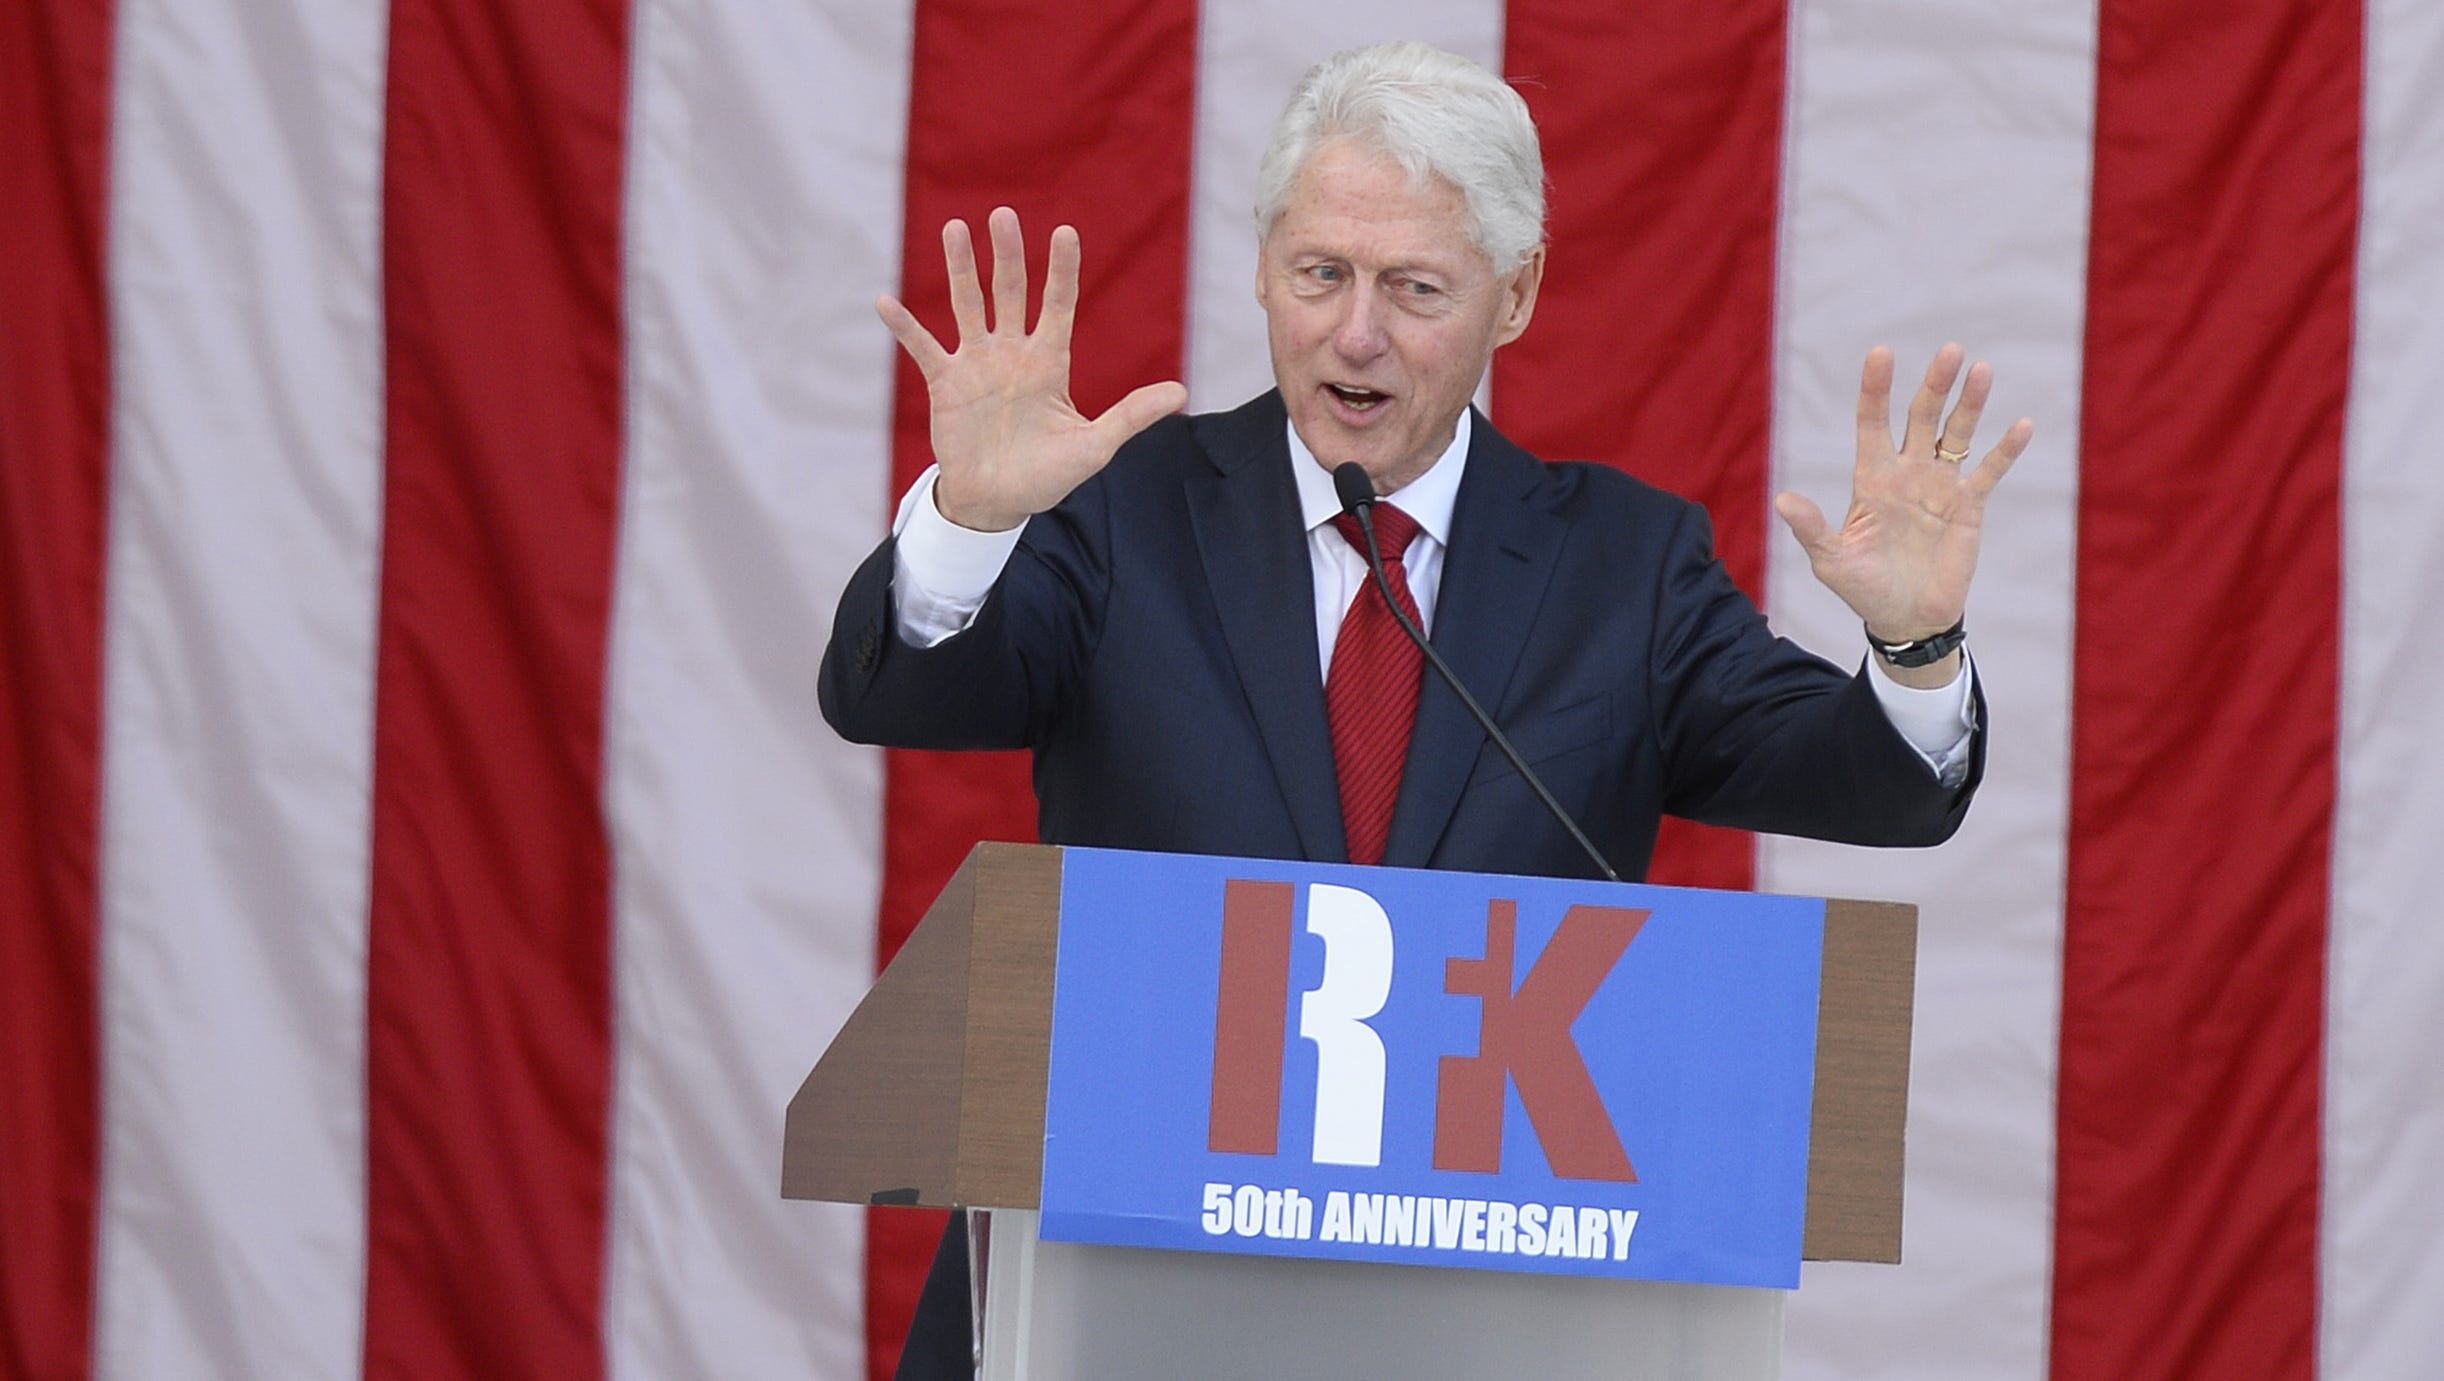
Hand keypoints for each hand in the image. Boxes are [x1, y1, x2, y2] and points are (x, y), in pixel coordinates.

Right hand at [876, 207, 1186, 531]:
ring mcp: (977, 364)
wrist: (998, 502)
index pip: (1057, 306)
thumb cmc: (1048, 476)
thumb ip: (1131, 415)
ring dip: (961, 268)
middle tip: (1003, 215)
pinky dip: (905, 327)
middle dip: (1008, 255)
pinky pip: (924, 347)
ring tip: (955, 228)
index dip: (1061, 271)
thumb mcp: (1095, 446)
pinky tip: (885, 302)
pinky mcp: (946, 383)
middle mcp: (1012, 353)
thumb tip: (1181, 392)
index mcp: (1049, 362)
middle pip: (1010, 292)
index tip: (1066, 232)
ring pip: (967, 305)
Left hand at [1773, 343, 2030, 681]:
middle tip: (1950, 350)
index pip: (1872, 423)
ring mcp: (1940, 486)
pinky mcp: (1968, 506)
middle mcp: (1907, 473)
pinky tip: (2023, 424)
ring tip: (1982, 370)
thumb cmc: (1863, 589)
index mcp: (1872, 479)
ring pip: (1957, 434)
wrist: (1907, 619)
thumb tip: (1782, 501)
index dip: (1876, 390)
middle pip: (1921, 417)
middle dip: (1935, 385)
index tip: (1881, 353)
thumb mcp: (1832, 561)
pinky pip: (1989, 472)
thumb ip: (1813, 529)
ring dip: (1970, 404)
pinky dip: (2006, 450)